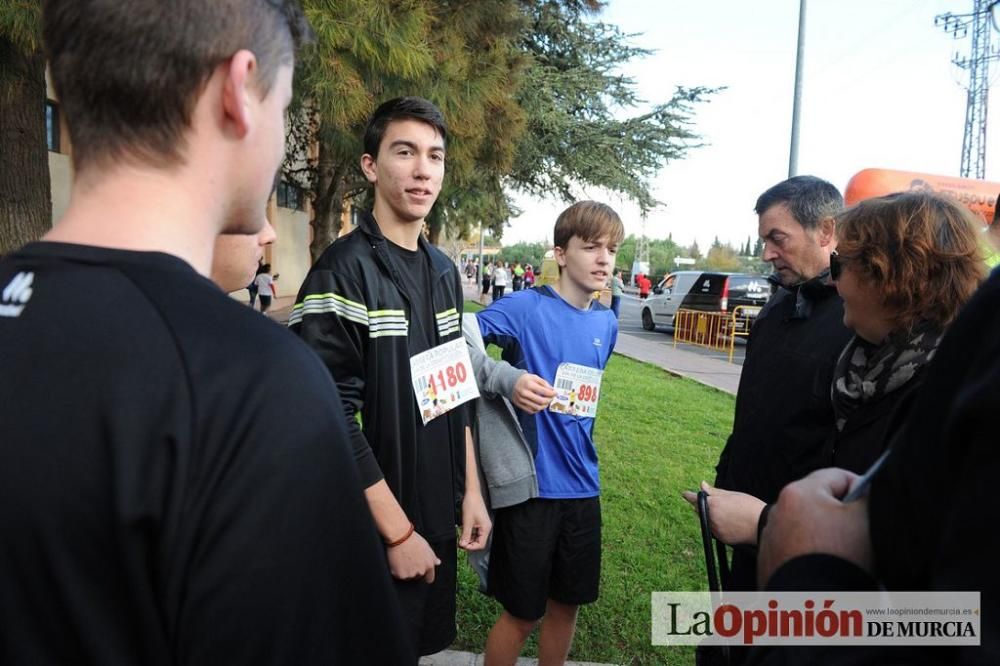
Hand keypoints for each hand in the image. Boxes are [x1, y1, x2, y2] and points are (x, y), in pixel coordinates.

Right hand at [386, 530, 439, 582]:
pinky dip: (396, 571)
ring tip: (402, 558)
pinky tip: (396, 561)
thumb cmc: (413, 539)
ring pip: (407, 577)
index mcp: (429, 565)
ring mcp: (410, 574)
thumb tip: (438, 562)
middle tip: (408, 559)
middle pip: (417, 576)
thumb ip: (433, 557)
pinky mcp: (400, 575)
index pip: (429, 579)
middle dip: (414, 570)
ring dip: (405, 571)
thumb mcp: (426, 547)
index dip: (425, 575)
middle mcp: (421, 571)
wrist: (400, 536)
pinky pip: (398, 576)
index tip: (421, 570)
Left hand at [459, 490, 491, 551]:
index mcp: (486, 528)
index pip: (480, 545)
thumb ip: (465, 535)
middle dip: (469, 544)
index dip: (471, 547)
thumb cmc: (472, 504)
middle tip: (460, 543)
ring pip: (476, 538)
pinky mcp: (479, 523)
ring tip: (461, 539)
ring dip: (468, 539)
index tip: (463, 546)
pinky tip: (463, 533)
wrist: (472, 494)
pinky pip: (475, 532)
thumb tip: (463, 545)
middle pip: (479, 542)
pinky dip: (469, 534)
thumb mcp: (467, 522)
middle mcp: (486, 528)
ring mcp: (483, 525)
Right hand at [512, 373, 555, 412]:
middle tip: (552, 398)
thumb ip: (544, 383)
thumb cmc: (524, 379)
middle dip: (549, 400)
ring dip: (544, 406)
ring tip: (546, 402)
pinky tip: (539, 405)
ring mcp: (521, 400)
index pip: (544, 392)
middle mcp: (524, 393)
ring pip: (537, 408)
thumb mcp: (534, 377)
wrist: (511, 382)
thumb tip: (552, 390)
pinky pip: (531, 411)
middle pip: (541, 401)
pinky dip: (537, 409)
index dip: (552, 393)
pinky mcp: (520, 405)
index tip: (555, 393)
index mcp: (529, 385)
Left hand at [682, 481, 765, 545]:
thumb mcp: (732, 495)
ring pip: (707, 521)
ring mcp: (715, 529)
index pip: (695, 499)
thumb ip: (714, 491)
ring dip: (711, 516)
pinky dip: (718, 526)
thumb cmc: (749, 506)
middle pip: (700, 510)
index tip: (684, 494)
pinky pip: (714, 530)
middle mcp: (711, 517)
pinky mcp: (721, 538)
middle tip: (716, 503)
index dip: (689, 496)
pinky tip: (731, 522)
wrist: (762, 524)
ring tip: (729, 513)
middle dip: (703, 506)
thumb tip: (702, 484)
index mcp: (713, 503)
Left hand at [757, 468, 873, 587]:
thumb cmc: (840, 556)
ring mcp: (771, 534)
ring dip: (825, 533)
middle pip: (819, 501)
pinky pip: (795, 547)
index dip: (861, 486)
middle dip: (841, 512)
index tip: (871, 503)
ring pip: (806, 525)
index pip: (837, 476)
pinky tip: (826, 565)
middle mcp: (778, 509)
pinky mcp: (768, 558)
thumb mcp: (863, 518)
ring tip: (844, 551)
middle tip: (860, 529)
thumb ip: (866, 496)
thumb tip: (866, 490)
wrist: (813, 602)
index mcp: (799, 492)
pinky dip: (810, 552)